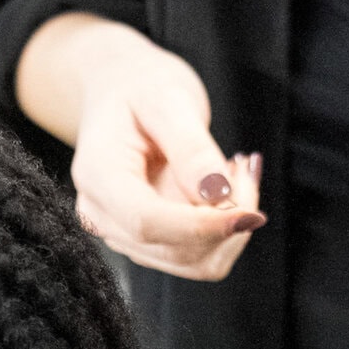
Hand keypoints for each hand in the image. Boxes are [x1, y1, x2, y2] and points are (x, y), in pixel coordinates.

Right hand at [71, 45, 264, 280]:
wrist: (118, 90)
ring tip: (234, 171)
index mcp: (98, 175)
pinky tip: (224, 187)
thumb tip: (218, 196)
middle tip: (246, 166)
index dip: (202, 226)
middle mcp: (103, 215)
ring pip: (194, 262)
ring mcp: (123, 234)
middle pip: (176, 250)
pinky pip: (198, 255)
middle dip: (226, 218)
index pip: (147, 222)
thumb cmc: (139, 86)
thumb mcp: (167, 98)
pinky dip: (224, 228)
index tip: (250, 214)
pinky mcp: (147, 242)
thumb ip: (191, 148)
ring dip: (230, 226)